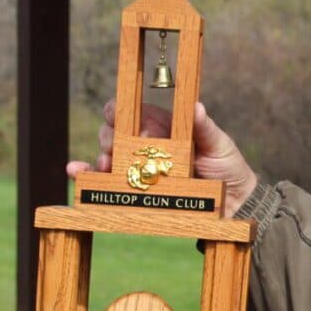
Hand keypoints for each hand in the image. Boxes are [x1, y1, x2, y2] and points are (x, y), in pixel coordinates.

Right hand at [65, 100, 257, 214]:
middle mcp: (146, 145)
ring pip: (107, 155)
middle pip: (114, 132)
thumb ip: (205, 128)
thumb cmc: (227, 167)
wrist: (233, 204)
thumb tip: (196, 106)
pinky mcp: (135, 191)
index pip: (132, 112)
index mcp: (163, 127)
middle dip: (110, 137)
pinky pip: (104, 182)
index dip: (118, 110)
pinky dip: (86, 176)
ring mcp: (139, 168)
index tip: (115, 115)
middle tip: (118, 148)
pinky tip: (77, 173)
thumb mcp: (220, 145)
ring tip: (107, 165)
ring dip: (100, 157)